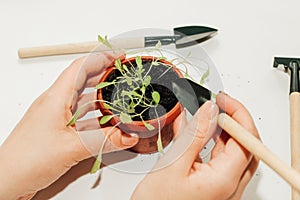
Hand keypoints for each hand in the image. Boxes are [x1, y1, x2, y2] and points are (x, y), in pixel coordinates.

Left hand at [0, 52, 138, 199]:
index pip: (80, 67)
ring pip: (82, 100)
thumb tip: (127, 136)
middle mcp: (55, 104)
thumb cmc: (25, 160)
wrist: (6, 181)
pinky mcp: (57, 131)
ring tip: (119, 99)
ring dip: (100, 98)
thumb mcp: (71, 148)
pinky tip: (106, 124)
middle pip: (83, 80)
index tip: (118, 56)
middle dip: (104, 75)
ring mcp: (56, 117)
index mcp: (56, 98)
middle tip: (122, 75)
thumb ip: (104, 141)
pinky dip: (95, 117)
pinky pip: (80, 118)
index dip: (100, 58)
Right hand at [131, 92, 258, 199]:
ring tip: (203, 113)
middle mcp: (229, 186)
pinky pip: (217, 158)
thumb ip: (195, 135)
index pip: (246, 141)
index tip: (222, 100)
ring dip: (219, 130)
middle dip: (233, 120)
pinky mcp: (212, 184)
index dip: (238, 116)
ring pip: (230, 151)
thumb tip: (209, 111)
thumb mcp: (173, 164)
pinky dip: (208, 141)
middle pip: (244, 146)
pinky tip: (194, 130)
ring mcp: (222, 186)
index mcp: (223, 181)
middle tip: (218, 104)